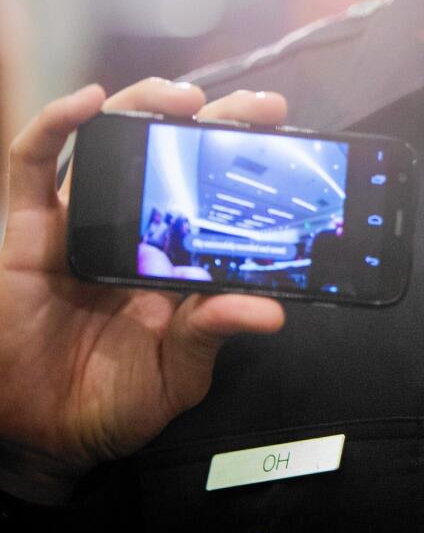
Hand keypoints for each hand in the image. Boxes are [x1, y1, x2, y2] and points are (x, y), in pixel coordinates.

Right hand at [0, 79, 287, 503]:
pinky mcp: (25, 231)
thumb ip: (213, 332)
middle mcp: (133, 226)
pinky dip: (55, 124)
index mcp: (177, 253)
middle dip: (217, 117)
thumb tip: (269, 312)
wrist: (48, 435)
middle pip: (173, 149)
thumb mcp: (179, 368)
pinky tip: (86, 101)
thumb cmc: (117, 399)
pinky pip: (31, 166)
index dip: (246, 157)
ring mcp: (79, 222)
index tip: (287, 134)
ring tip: (184, 98)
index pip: (215, 187)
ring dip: (145, 104)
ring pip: (109, 139)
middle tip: (259, 108)